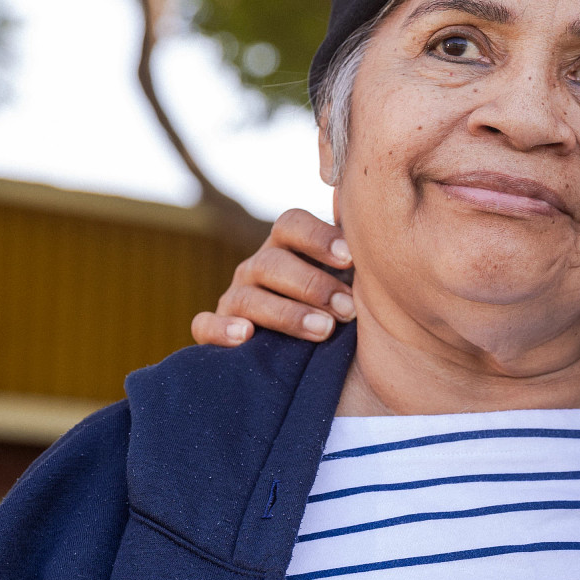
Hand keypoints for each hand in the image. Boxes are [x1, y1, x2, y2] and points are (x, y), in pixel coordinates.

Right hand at [191, 208, 354, 347]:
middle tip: (348, 309)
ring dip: (288, 314)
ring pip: (249, 298)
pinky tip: (245, 335)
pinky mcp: (216, 328)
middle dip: (313, 285)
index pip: (291, 224)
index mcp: (287, 246)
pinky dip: (221, 329)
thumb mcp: (350, 281)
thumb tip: (374, 223)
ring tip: (323, 330)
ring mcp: (235, 297)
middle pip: (273, 263)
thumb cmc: (337, 309)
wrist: (307, 356)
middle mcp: (257, 267)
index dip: (318, 237)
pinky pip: (205, 324)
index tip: (351, 258)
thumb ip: (358, 256)